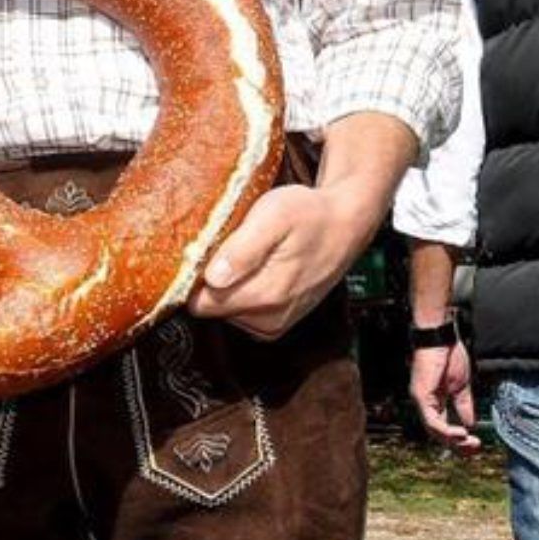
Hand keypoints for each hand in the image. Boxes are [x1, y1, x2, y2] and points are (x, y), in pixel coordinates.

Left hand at [188, 183, 377, 337]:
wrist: (345, 225)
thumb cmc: (310, 214)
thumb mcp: (274, 215)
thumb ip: (243, 249)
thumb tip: (212, 278)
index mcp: (265, 296)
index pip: (201, 305)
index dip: (193, 278)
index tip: (199, 253)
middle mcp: (269, 319)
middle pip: (210, 309)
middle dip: (210, 280)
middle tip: (227, 246)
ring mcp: (274, 324)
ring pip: (224, 312)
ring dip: (227, 285)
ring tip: (247, 255)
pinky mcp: (277, 323)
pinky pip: (241, 314)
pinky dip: (242, 292)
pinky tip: (256, 269)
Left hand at [408, 342, 481, 452]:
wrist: (441, 338)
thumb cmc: (449, 356)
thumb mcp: (461, 386)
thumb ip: (464, 405)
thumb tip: (470, 424)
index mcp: (435, 401)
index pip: (444, 427)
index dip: (459, 440)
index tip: (477, 445)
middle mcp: (425, 404)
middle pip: (438, 433)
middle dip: (458, 444)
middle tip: (475, 448)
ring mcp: (421, 400)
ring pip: (434, 430)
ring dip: (453, 440)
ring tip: (469, 442)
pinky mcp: (420, 395)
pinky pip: (431, 420)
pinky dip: (446, 430)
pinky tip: (461, 433)